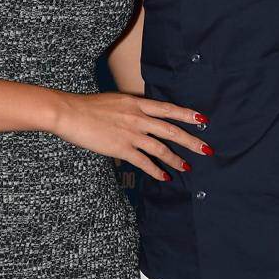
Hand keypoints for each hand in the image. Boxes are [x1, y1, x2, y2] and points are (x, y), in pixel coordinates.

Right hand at [54, 92, 209, 180]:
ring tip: (188, 167)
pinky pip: (144, 162)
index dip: (187, 115)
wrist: (70, 113)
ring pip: (161, 148)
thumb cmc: (89, 106)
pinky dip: (156, 170)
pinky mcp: (121, 148)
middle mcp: (138, 118)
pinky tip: (164, 177)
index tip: (203, 120)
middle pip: (171, 130)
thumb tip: (143, 116)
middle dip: (191, 141)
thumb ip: (132, 108)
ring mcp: (131, 133)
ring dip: (176, 159)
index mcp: (137, 103)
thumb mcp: (116, 101)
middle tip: (207, 150)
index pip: (168, 109)